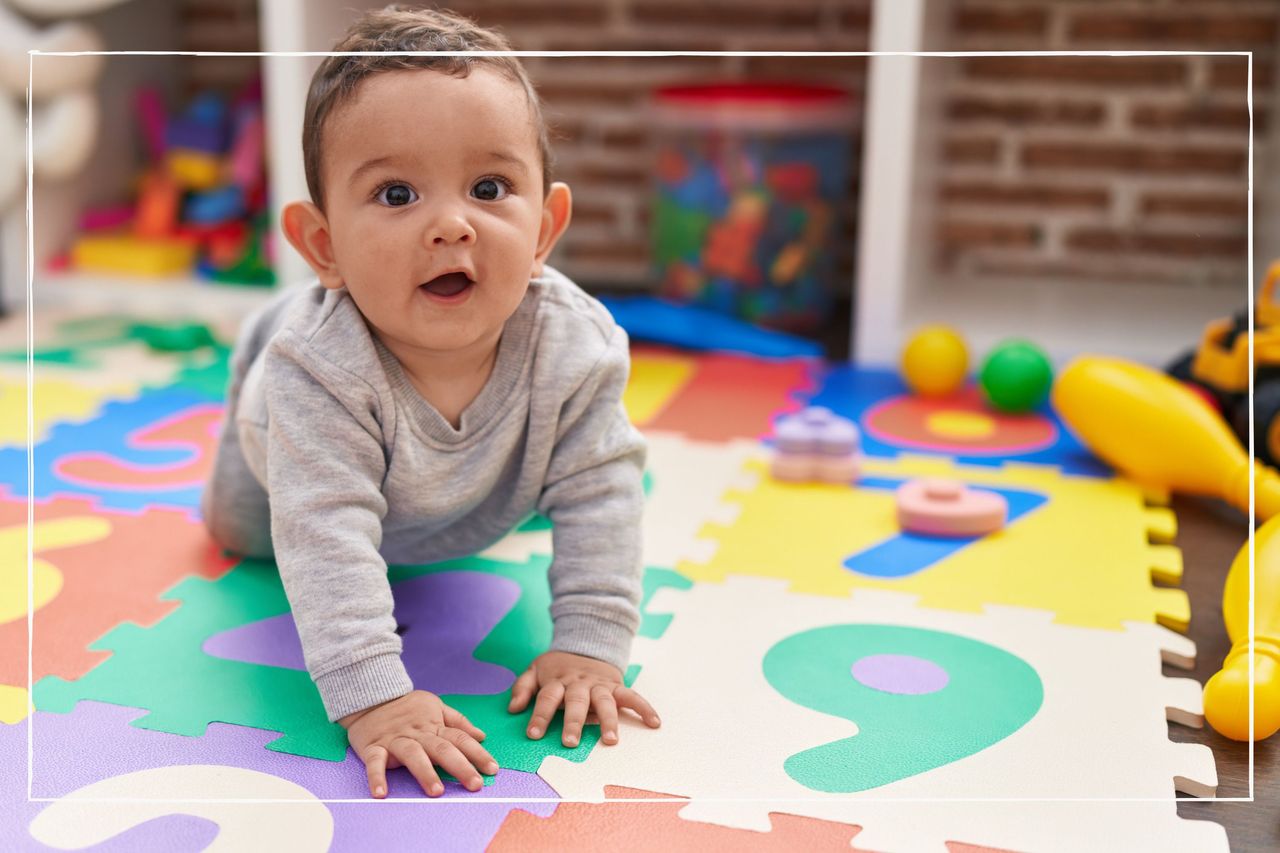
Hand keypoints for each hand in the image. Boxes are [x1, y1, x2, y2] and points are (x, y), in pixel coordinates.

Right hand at [339, 689, 497, 798]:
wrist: (369, 695)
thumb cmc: (406, 706)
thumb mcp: (435, 705)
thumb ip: (458, 721)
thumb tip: (481, 735)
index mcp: (434, 725)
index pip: (461, 739)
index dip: (478, 754)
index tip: (493, 769)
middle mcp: (418, 734)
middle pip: (442, 749)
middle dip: (461, 767)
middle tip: (475, 785)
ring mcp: (396, 740)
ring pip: (413, 756)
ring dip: (425, 773)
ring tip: (437, 792)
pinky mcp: (373, 747)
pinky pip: (375, 763)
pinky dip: (376, 777)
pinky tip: (381, 794)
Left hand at [507, 650, 660, 747]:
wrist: (585, 642)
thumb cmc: (557, 666)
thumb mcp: (535, 669)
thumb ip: (523, 688)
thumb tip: (513, 708)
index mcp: (558, 681)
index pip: (547, 698)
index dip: (539, 716)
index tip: (533, 734)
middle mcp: (579, 683)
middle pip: (576, 702)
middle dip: (574, 722)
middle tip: (570, 742)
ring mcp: (599, 684)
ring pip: (605, 702)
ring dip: (608, 720)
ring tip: (611, 740)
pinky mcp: (616, 685)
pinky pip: (632, 695)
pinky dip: (644, 708)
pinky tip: (654, 722)